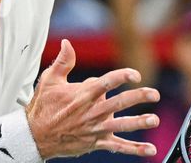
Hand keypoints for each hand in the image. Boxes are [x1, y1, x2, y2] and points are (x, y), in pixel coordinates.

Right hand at [26, 39, 159, 158]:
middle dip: (138, 98)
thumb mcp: (50, 80)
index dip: (122, 77)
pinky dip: (135, 149)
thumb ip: (63, 61)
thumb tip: (68, 42)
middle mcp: (91, 112)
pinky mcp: (96, 142)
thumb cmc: (43, 106)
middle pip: (119, 103)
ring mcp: (95, 128)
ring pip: (121, 126)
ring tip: (154, 119)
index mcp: (82, 95)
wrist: (35, 136)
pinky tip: (150, 149)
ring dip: (139, 122)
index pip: (106, 83)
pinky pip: (118, 147)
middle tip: (154, 94)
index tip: (135, 75)